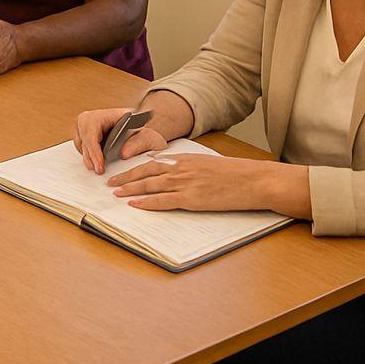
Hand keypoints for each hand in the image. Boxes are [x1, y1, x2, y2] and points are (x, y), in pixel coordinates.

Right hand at [72, 106, 168, 174]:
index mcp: (108, 114)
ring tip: (97, 167)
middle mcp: (94, 116)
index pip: (92, 131)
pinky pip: (80, 143)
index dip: (94, 150)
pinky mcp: (85, 131)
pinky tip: (95, 160)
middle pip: (83, 137)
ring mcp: (87, 123)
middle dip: (89, 156)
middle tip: (98, 170)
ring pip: (80, 141)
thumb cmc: (145, 132)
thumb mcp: (148, 137)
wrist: (142, 130)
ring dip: (87, 155)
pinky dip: (86, 153)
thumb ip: (139, 143)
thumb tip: (123, 153)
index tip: (100, 165)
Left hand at [106, 153, 284, 211]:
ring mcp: (185, 183)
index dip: (135, 167)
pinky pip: (163, 201)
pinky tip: (134, 204)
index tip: (122, 171)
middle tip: (110, 183)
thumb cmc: (236, 174)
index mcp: (186, 159)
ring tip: (115, 193)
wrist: (253, 180)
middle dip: (125, 178)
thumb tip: (173, 170)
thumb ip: (190, 166)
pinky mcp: (191, 198)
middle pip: (145, 172)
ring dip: (130, 189)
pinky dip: (146, 202)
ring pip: (149, 186)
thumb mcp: (209, 163)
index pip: (153, 162)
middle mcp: (181, 168)